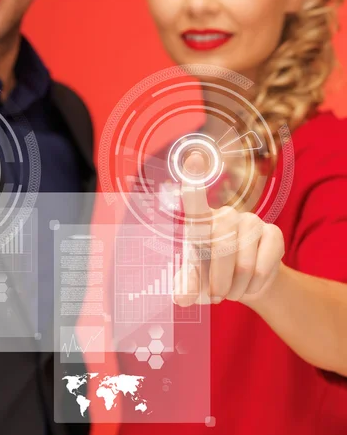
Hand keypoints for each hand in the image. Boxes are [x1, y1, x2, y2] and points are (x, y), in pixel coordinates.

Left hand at [173, 153, 284, 305]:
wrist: (243, 284)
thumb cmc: (210, 277)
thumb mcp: (194, 283)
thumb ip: (186, 287)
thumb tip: (181, 298)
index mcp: (200, 222)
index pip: (195, 199)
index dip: (194, 178)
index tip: (193, 157)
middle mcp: (226, 215)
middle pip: (220, 248)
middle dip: (217, 280)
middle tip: (216, 296)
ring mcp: (252, 222)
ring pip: (243, 263)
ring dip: (236, 287)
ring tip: (231, 290)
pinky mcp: (273, 234)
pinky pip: (263, 266)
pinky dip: (254, 285)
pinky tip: (250, 284)